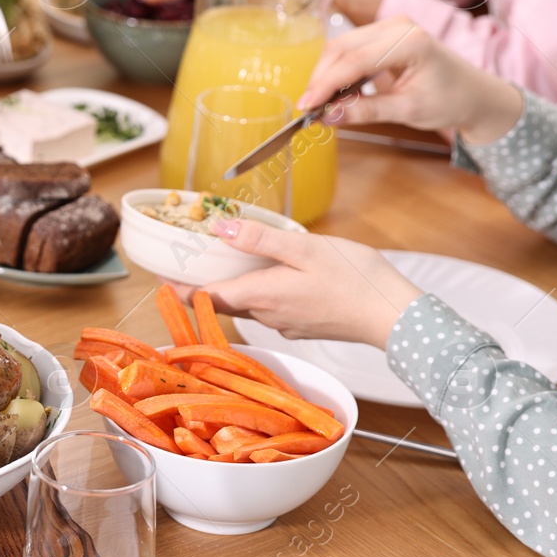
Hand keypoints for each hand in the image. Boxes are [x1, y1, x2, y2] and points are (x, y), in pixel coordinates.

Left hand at [167, 219, 423, 348]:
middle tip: (187, 262)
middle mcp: (268, 316)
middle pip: (222, 302)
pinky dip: (257, 292)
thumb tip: (220, 230)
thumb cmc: (356, 279)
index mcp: (261, 296)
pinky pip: (269, 309)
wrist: (397, 317)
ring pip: (247, 306)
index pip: (205, 298)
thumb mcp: (305, 249)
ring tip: (223, 263)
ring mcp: (287, 324)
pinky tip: (268, 275)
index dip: (179, 289)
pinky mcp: (304, 325)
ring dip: (230, 288)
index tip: (159, 278)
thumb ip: (260, 241)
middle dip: (202, 286)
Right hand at [299, 17, 523, 143]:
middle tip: (307, 108)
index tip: (307, 107)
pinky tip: (332, 92)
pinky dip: (336, 70)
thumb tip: (327, 116)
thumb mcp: (408, 111)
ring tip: (318, 103)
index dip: (326, 84)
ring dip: (325, 74)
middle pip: (342, 48)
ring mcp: (390, 26)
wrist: (474, 94)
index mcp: (410, 42)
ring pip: (341, 47)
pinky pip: (349, 48)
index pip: (355, 60)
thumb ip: (366, 111)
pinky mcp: (383, 34)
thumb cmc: (450, 101)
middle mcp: (398, 26)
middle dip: (321, 78)